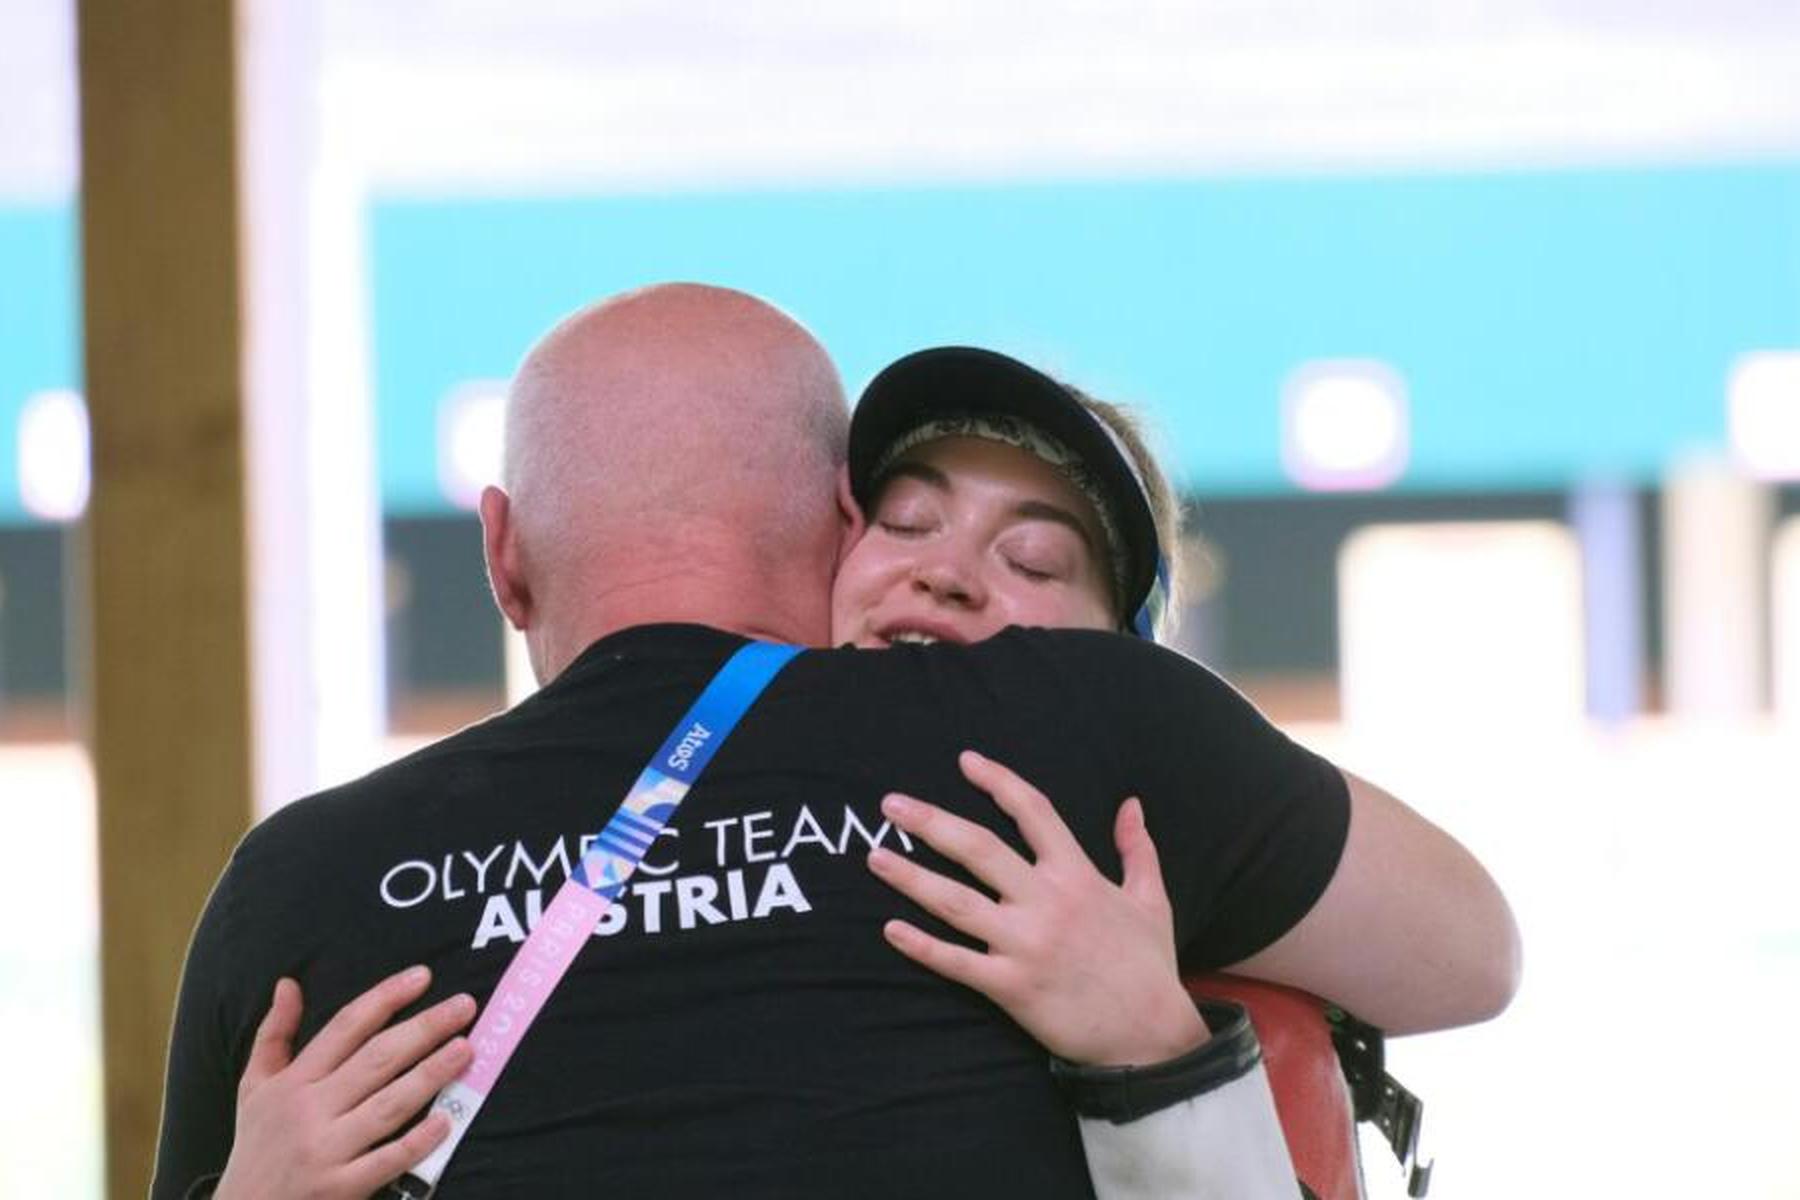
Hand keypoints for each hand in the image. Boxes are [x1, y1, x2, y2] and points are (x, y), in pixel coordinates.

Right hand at [214, 967, 476, 1199]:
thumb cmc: (255, 1146)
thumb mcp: (253, 1088)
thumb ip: (273, 1034)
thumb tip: (288, 983)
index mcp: (292, 1081)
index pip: (346, 1027)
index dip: (386, 997)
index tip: (423, 976)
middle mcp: (309, 1110)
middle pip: (376, 1059)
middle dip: (424, 1028)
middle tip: (465, 1005)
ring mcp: (325, 1150)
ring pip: (388, 1104)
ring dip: (430, 1074)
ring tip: (466, 1049)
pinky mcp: (339, 1189)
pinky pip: (386, 1160)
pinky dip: (416, 1142)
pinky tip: (446, 1121)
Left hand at [867, 749, 1207, 1066]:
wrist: (1152, 1036)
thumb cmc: (1149, 967)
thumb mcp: (1151, 900)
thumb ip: (1137, 849)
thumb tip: (1130, 804)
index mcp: (1077, 876)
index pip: (1033, 812)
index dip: (998, 782)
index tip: (965, 761)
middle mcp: (1046, 902)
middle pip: (978, 849)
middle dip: (930, 822)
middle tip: (890, 805)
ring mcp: (1026, 945)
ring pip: (956, 902)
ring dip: (911, 878)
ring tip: (875, 857)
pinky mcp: (1012, 987)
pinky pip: (957, 962)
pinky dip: (921, 947)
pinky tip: (890, 930)